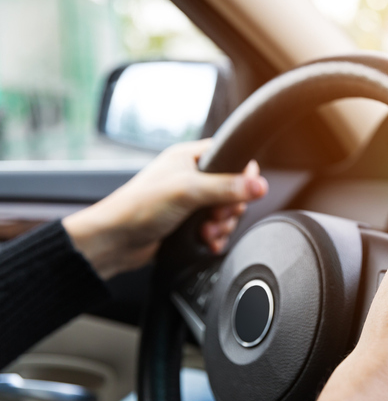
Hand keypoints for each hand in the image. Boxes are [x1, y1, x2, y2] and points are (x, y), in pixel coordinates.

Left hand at [63, 139, 267, 278]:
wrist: (114, 241)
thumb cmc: (139, 207)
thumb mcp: (188, 191)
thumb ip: (227, 187)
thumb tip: (260, 185)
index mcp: (189, 158)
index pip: (230, 157)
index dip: (241, 175)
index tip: (243, 190)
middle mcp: (191, 177)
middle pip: (233, 189)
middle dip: (230, 208)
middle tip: (216, 215)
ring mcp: (189, 202)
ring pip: (225, 212)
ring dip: (222, 226)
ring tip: (207, 232)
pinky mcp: (188, 224)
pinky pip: (215, 229)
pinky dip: (216, 238)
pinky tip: (208, 243)